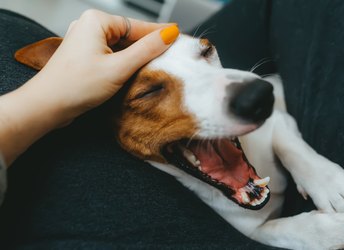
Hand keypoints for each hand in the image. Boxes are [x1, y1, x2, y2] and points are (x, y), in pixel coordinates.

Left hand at [0, 9, 178, 164]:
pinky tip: (134, 71)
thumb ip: (146, 50)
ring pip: (121, 46)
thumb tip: (168, 35)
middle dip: (148, 46)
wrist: (47, 106)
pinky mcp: (85, 57)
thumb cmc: (75, 86)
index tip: (177, 36)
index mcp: (96, 21)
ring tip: (156, 64)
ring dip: (136, 56)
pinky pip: (111, 55)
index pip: (137, 26)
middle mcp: (89, 27)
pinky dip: (124, 62)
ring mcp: (86, 42)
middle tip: (170, 55)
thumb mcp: (119, 67)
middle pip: (129, 35)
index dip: (159, 32)